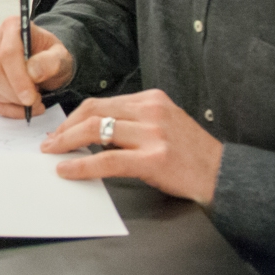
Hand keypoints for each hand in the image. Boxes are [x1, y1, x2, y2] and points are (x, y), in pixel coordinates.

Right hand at [0, 17, 73, 117]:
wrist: (46, 63)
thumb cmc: (51, 56)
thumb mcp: (61, 56)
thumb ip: (51, 61)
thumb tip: (33, 72)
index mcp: (11, 26)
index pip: (7, 53)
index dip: (18, 78)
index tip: (31, 96)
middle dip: (13, 92)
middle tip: (33, 101)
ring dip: (11, 101)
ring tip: (32, 101)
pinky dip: (7, 108)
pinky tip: (22, 107)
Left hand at [41, 90, 222, 204]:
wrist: (224, 175)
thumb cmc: (190, 154)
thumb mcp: (162, 125)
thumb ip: (133, 122)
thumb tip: (91, 132)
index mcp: (151, 99)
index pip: (101, 102)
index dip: (74, 117)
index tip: (59, 130)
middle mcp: (151, 110)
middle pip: (93, 111)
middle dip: (65, 128)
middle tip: (49, 143)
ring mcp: (153, 134)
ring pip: (96, 130)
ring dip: (67, 142)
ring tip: (53, 154)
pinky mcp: (154, 159)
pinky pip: (107, 160)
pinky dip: (82, 164)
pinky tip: (68, 169)